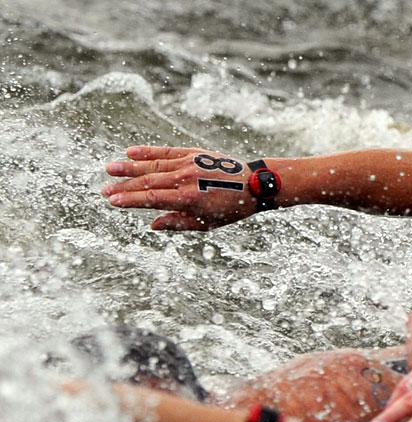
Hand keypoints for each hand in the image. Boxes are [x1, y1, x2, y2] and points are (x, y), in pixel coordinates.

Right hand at [102, 146, 256, 229]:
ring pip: (153, 165)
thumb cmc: (230, 208)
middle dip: (123, 186)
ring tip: (110, 169)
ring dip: (129, 167)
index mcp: (189, 199)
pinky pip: (166, 152)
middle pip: (147, 182)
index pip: (152, 199)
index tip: (112, 201)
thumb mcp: (206, 223)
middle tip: (103, 189)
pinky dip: (148, 152)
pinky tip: (131, 152)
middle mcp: (186, 179)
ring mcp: (189, 164)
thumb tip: (152, 225)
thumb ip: (178, 223)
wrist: (253, 184)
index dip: (130, 200)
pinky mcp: (193, 153)